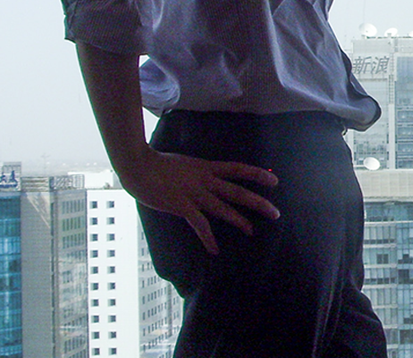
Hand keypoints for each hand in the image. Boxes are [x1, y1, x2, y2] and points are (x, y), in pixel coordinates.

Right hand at [117, 147, 279, 254]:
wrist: (137, 164)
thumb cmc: (155, 163)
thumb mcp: (184, 163)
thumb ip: (195, 172)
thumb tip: (204, 179)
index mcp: (206, 167)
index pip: (238, 169)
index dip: (257, 175)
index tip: (274, 181)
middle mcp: (204, 180)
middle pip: (237, 191)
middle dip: (258, 203)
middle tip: (275, 213)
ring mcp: (193, 193)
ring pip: (223, 208)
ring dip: (239, 220)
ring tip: (252, 231)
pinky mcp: (181, 205)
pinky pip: (199, 224)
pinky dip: (208, 238)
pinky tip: (214, 249)